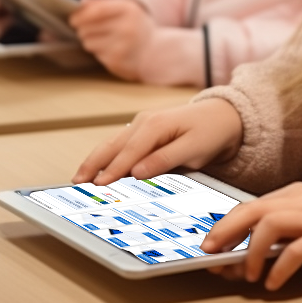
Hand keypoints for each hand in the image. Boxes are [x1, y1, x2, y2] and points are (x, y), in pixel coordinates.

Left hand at [69, 0, 154, 80]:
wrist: (157, 51)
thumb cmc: (136, 26)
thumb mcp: (126, 9)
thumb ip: (103, 3)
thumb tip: (81, 2)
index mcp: (129, 10)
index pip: (97, 11)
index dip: (80, 15)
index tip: (72, 18)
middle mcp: (126, 28)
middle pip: (87, 28)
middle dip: (83, 29)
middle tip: (89, 29)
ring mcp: (122, 46)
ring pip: (88, 42)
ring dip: (90, 41)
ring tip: (104, 39)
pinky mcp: (117, 61)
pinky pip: (96, 55)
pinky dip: (99, 52)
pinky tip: (111, 49)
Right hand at [72, 98, 243, 185]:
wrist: (225, 116)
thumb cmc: (211, 132)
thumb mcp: (193, 149)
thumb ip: (165, 159)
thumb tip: (137, 172)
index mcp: (156, 125)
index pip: (129, 151)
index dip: (112, 170)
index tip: (97, 186)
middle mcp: (145, 121)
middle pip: (113, 145)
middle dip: (93, 164)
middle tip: (77, 184)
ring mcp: (142, 124)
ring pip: (112, 143)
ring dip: (96, 160)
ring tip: (80, 179)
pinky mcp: (143, 130)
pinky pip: (120, 144)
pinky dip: (106, 156)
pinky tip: (98, 170)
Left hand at [201, 182, 301, 290]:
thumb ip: (280, 232)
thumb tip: (243, 255)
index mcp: (294, 194)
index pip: (250, 206)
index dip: (226, 226)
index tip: (208, 245)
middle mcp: (301, 199)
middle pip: (254, 209)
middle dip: (227, 232)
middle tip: (211, 255)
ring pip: (271, 224)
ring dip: (252, 252)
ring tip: (250, 275)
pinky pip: (297, 249)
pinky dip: (280, 267)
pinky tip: (274, 283)